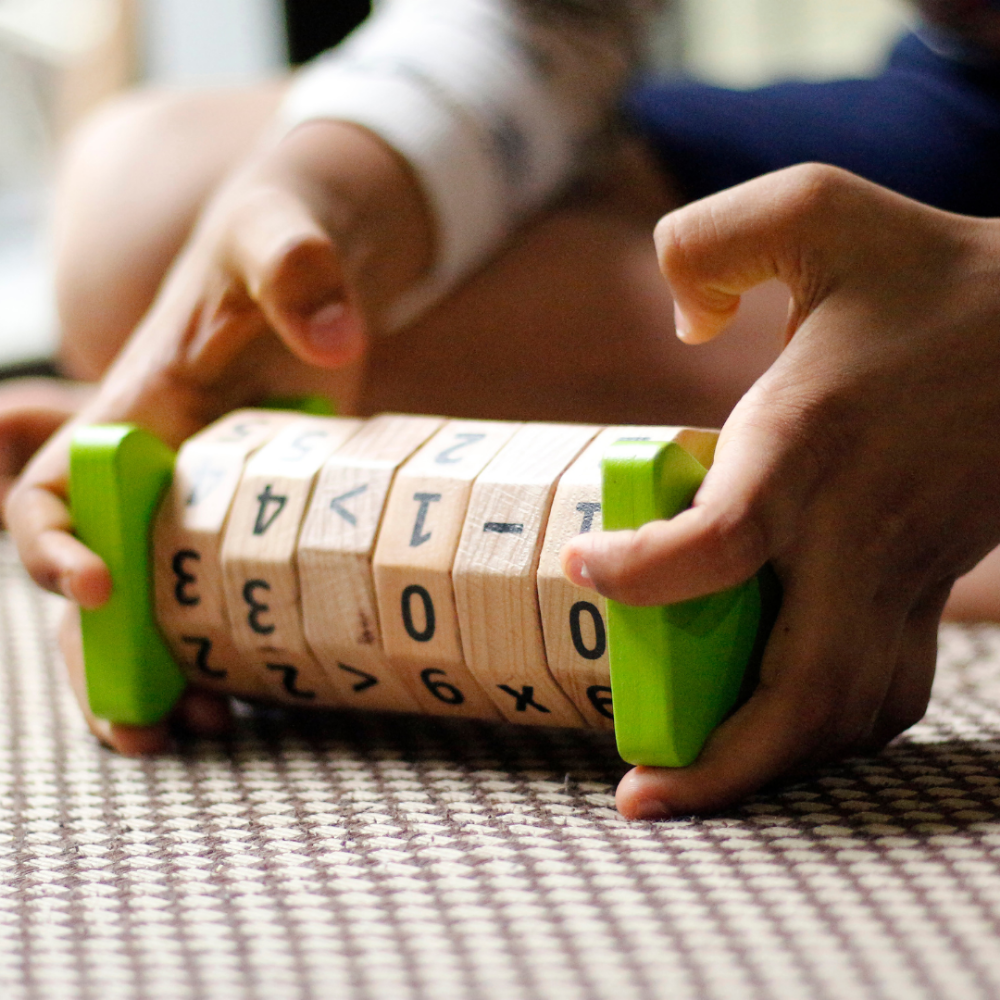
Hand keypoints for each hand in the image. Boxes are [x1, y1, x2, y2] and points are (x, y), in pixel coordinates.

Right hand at [7, 118, 431, 750]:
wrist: (310, 263)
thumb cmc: (277, 245)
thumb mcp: (281, 237)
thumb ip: (297, 267)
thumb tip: (336, 341)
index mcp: (133, 415)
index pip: (53, 492)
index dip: (49, 544)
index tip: (96, 587)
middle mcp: (156, 471)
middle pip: (96, 580)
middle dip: (101, 659)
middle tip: (143, 731)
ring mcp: (207, 501)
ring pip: (157, 603)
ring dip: (166, 674)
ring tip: (211, 728)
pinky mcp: (259, 515)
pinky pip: (226, 593)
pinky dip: (231, 647)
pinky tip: (261, 691)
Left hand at [562, 164, 999, 816]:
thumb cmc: (929, 270)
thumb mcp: (814, 208)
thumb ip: (708, 242)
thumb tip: (681, 326)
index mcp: (808, 445)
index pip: (719, 546)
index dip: (642, 575)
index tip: (585, 564)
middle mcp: (853, 528)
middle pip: (797, 687)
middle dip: (718, 760)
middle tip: (637, 793)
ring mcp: (898, 571)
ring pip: (846, 710)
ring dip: (768, 764)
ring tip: (687, 787)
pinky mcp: (924, 587)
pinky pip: (882, 689)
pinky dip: (823, 733)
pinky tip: (769, 735)